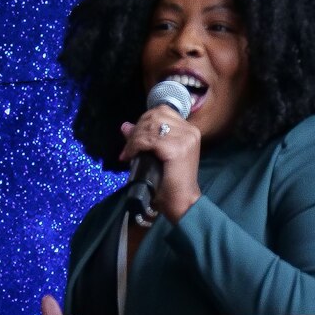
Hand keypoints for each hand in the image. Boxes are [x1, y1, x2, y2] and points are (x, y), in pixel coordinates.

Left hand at [119, 104, 201, 222]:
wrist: (183, 202)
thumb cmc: (171, 182)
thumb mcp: (157, 155)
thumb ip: (143, 138)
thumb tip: (125, 126)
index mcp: (189, 130)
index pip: (162, 111)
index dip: (144, 120)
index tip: (134, 138)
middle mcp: (189, 130)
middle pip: (155, 116)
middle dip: (137, 129)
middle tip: (128, 147)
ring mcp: (185, 138)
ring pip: (150, 126)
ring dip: (134, 139)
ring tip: (129, 152)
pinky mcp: (176, 148)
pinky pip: (148, 139)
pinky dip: (135, 146)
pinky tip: (130, 156)